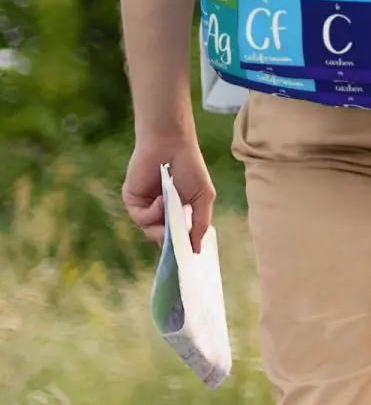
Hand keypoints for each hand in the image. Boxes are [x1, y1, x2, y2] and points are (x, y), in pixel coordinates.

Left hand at [123, 133, 214, 254]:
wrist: (170, 145)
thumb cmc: (190, 166)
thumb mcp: (203, 196)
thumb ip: (200, 224)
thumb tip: (197, 250)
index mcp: (177, 211)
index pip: (177, 237)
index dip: (180, 248)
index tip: (186, 259)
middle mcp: (160, 212)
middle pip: (162, 239)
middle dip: (171, 241)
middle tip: (178, 241)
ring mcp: (146, 207)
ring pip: (151, 232)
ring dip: (162, 224)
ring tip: (171, 207)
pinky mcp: (132, 202)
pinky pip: (141, 218)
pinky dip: (153, 213)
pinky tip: (162, 199)